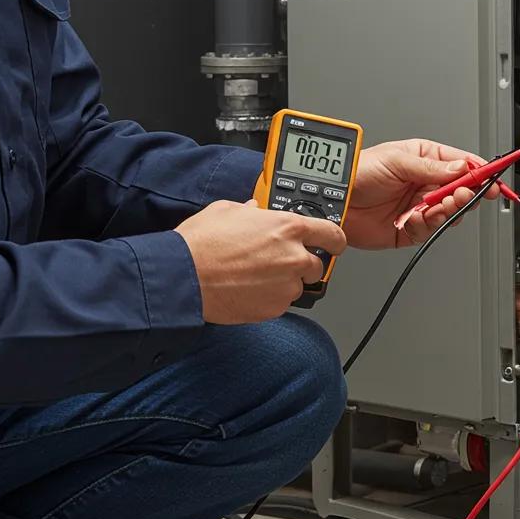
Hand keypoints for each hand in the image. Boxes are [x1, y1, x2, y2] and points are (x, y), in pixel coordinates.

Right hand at [175, 200, 346, 323]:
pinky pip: (280, 302)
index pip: (331, 234)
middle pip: (316, 264)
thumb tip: (255, 211)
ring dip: (283, 282)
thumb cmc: (201, 243)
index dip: (335, 240)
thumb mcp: (226, 210)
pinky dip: (269, 298)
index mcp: (288, 228)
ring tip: (253, 276)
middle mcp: (294, 257)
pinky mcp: (275, 308)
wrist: (184, 278)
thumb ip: (250, 211)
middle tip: (276, 263)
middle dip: (302, 264)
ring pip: (296, 285)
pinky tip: (247, 289)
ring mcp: (286, 285)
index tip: (335, 244)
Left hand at [342, 139, 501, 248]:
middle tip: (470, 193)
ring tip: (448, 202)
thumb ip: (432, 168)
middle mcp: (425, 183)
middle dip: (467, 192)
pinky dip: (432, 223)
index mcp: (424, 159)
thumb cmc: (358, 172)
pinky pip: (431, 228)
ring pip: (449, 211)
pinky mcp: (412, 228)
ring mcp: (420, 206)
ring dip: (451, 208)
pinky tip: (426, 215)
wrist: (336, 199)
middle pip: (460, 190)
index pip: (460, 164)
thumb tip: (460, 169)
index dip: (478, 171)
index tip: (492, 177)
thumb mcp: (397, 160)